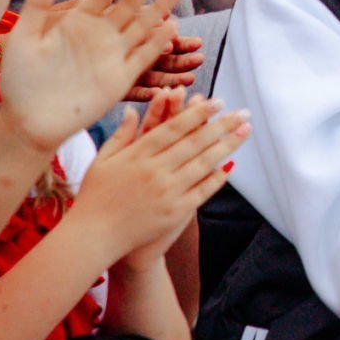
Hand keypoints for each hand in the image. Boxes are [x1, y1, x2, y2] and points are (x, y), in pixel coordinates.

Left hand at [0, 0, 188, 155]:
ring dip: (159, 7)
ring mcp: (112, 55)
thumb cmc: (20, 80)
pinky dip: (158, 43)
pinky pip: (144, 56)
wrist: (29, 120)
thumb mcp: (23, 38)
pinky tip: (171, 27)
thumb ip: (36, 6)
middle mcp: (99, 35)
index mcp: (76, 22)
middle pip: (127, 4)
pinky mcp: (121, 77)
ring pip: (142, 26)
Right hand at [75, 95, 247, 270]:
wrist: (94, 237)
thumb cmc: (95, 196)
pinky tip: (232, 163)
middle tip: (244, 112)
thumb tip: (134, 109)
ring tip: (246, 131)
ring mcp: (167, 191)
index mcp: (137, 154)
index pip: (173, 127)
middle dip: (223, 124)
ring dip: (228, 145)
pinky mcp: (175, 211)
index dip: (198, 112)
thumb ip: (122, 134)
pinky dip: (219, 176)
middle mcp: (154, 170)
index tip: (218, 101)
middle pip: (195, 141)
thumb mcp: (102, 161)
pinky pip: (203, 190)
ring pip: (204, 162)